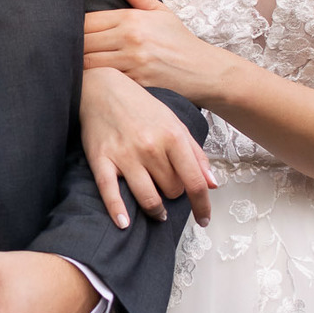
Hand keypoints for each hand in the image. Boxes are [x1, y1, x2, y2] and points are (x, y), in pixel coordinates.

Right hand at [81, 67, 215, 228]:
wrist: (101, 88)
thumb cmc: (140, 107)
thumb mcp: (174, 123)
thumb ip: (196, 154)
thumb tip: (212, 184)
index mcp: (173, 136)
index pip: (194, 182)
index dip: (202, 205)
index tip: (203, 219)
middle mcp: (151, 147)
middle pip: (172, 191)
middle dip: (173, 194)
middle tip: (167, 187)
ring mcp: (125, 155)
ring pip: (148, 198)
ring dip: (156, 210)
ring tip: (157, 211)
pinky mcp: (101, 160)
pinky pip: (110, 193)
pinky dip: (118, 211)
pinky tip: (124, 223)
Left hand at [84, 0, 226, 103]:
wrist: (203, 70)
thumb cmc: (179, 40)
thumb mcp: (159, 10)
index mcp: (131, 19)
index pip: (86, 21)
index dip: (73, 27)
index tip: (70, 33)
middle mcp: (130, 39)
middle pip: (82, 43)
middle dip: (72, 47)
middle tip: (67, 51)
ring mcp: (132, 63)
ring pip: (88, 63)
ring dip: (79, 65)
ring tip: (76, 66)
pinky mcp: (135, 84)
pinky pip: (104, 81)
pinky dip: (94, 81)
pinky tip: (92, 80)